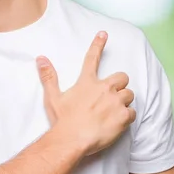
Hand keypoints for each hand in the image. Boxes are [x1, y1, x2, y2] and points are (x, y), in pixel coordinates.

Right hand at [36, 31, 135, 155]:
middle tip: (111, 97)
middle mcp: (104, 88)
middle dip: (120, 85)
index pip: (92, 58)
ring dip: (124, 102)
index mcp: (87, 82)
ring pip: (129, 95)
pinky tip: (117, 124)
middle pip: (122, 77)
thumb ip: (49, 77)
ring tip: (112, 113)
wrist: (72, 140)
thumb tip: (41, 59)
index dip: (98, 44)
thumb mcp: (53, 98)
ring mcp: (115, 101)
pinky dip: (127, 118)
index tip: (104, 33)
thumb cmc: (63, 120)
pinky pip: (132, 113)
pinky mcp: (123, 116)